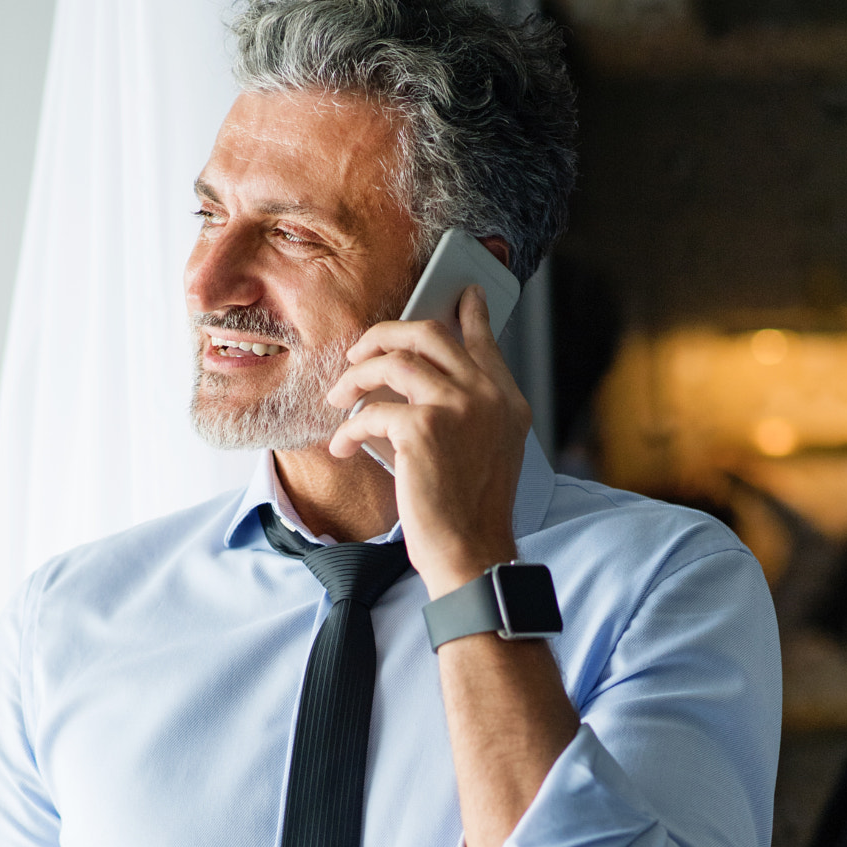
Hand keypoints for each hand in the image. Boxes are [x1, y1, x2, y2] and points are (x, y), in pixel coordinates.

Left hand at [324, 285, 531, 598]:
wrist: (470, 552)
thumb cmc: (470, 512)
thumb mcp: (487, 453)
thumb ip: (468, 412)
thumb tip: (416, 384)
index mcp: (507, 401)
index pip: (482, 341)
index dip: (468, 313)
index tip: (461, 294)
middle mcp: (487, 396)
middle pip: (429, 334)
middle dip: (385, 334)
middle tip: (361, 351)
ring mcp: (457, 408)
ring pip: (393, 362)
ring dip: (356, 378)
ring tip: (339, 399)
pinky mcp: (422, 429)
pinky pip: (371, 412)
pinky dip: (349, 430)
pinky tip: (342, 447)